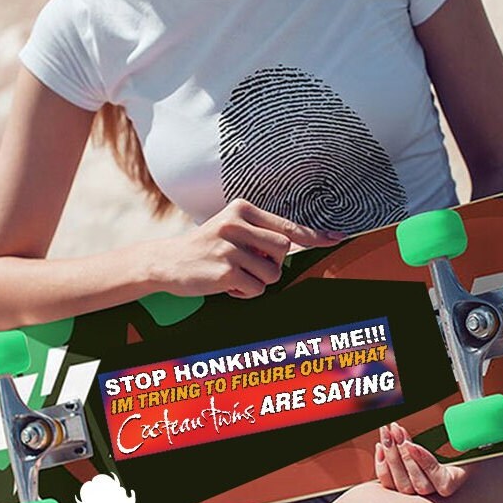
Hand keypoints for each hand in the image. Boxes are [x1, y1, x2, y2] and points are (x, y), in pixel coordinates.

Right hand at [155, 199, 343, 298]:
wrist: (167, 262)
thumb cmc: (206, 248)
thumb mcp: (231, 230)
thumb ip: (260, 235)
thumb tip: (298, 243)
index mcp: (241, 210)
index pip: (286, 225)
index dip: (314, 235)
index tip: (336, 238)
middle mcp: (236, 224)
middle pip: (283, 250)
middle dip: (271, 263)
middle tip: (248, 264)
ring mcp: (230, 247)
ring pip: (272, 273)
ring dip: (257, 281)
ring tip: (233, 274)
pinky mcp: (226, 270)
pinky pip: (256, 289)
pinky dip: (244, 293)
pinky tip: (226, 285)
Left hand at [375, 422, 467, 496]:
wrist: (441, 456)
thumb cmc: (452, 446)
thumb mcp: (460, 439)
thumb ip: (464, 436)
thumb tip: (467, 424)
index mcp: (451, 483)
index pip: (440, 480)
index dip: (424, 462)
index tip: (412, 444)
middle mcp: (433, 494)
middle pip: (416, 483)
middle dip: (403, 454)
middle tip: (396, 430)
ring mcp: (414, 494)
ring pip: (400, 484)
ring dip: (391, 456)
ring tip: (388, 433)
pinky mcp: (398, 489)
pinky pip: (388, 484)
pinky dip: (382, 466)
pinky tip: (380, 446)